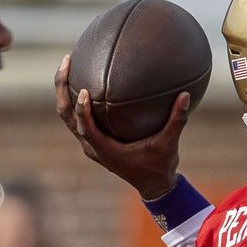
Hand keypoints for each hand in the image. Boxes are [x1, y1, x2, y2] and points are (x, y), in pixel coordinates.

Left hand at [54, 53, 189, 199]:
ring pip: (69, 116)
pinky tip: (84, 78)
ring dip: (64, 92)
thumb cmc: (160, 166)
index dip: (81, 110)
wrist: (153, 185)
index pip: (86, 128)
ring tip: (68, 64)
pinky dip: (76, 99)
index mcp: (105, 150)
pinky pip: (78, 117)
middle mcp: (92, 147)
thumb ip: (177, 121)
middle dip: (62, 89)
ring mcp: (90, 144)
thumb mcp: (169, 144)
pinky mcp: (94, 140)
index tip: (82, 90)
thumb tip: (185, 95)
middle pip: (67, 116)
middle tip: (67, 61)